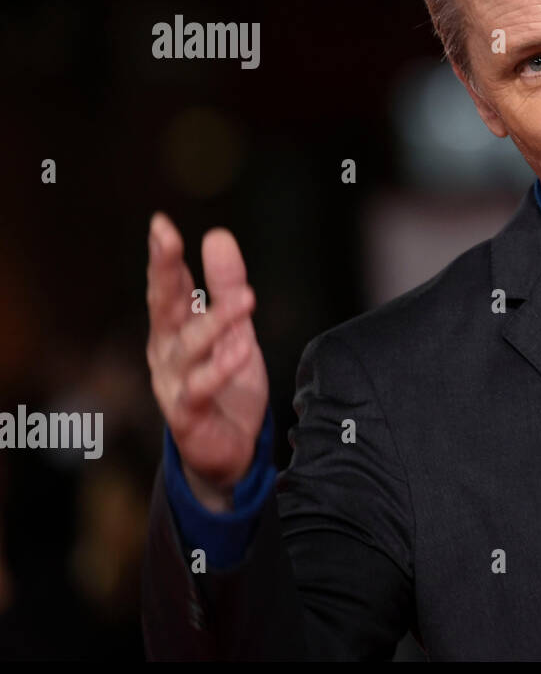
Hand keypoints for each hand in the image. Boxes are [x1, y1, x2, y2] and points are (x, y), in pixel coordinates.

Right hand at [145, 212, 268, 513]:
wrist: (227, 449)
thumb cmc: (224, 383)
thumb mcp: (234, 328)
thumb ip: (225, 285)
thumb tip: (217, 235)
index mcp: (174, 328)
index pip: (167, 286)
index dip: (163, 256)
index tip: (161, 224)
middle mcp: (166, 353)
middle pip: (163, 307)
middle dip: (164, 272)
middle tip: (167, 239)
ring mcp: (172, 384)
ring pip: (189, 348)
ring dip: (216, 321)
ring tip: (246, 298)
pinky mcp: (187, 416)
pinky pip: (199, 390)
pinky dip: (218, 370)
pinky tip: (239, 351)